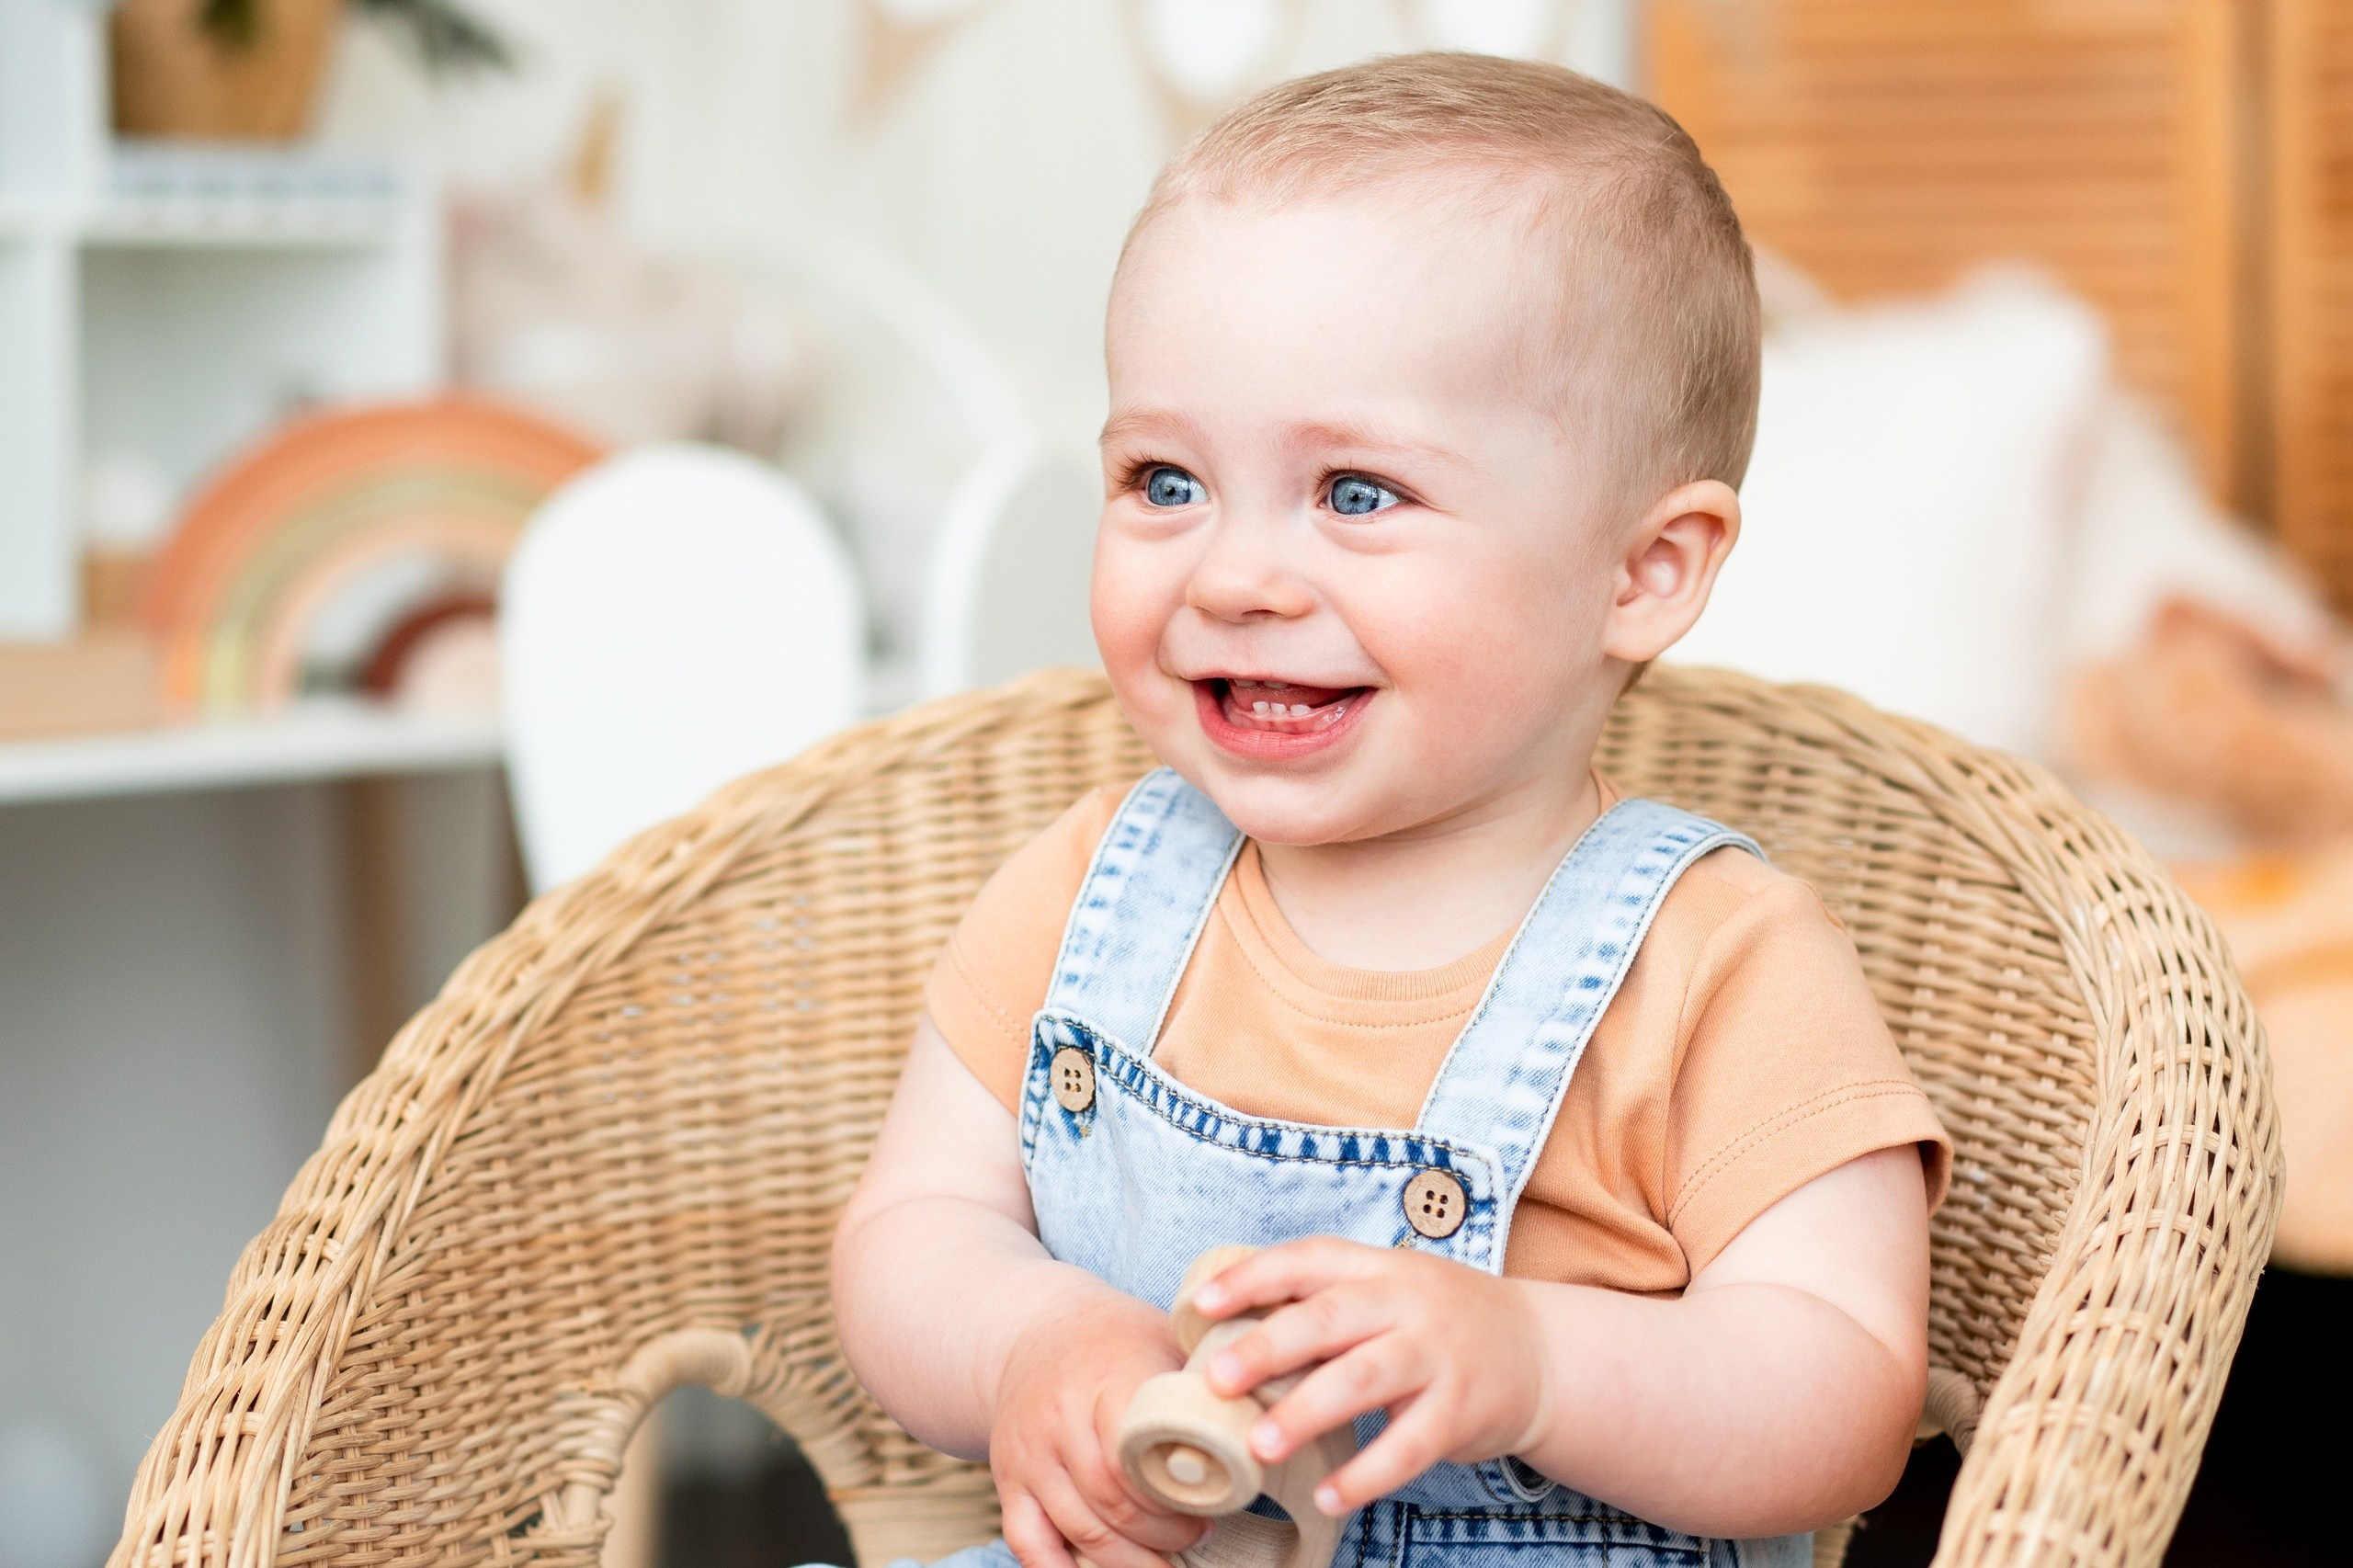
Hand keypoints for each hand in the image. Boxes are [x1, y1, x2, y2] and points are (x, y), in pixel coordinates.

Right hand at [991, 1294, 1209, 1567]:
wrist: (1032, 1327)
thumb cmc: (1117, 1339)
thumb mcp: (1164, 1339)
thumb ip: (1203, 1385)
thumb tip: (1265, 1433)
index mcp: (1106, 1377)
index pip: (1141, 1454)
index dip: (1180, 1496)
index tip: (1216, 1507)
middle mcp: (1059, 1417)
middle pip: (1114, 1503)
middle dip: (1165, 1535)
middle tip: (1201, 1536)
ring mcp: (1028, 1453)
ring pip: (1081, 1530)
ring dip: (1131, 1561)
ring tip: (1168, 1562)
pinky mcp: (1008, 1479)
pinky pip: (1030, 1543)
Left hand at [1190, 1237, 1549, 1514]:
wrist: (1540, 1353)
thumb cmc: (1437, 1323)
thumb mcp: (1389, 1293)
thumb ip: (1325, 1306)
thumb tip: (1228, 1333)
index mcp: (1379, 1267)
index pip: (1308, 1259)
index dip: (1252, 1277)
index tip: (1199, 1305)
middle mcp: (1409, 1302)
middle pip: (1330, 1317)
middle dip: (1267, 1346)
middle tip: (1215, 1379)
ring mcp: (1439, 1355)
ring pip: (1364, 1378)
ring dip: (1307, 1411)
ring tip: (1259, 1445)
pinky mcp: (1462, 1409)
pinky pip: (1408, 1445)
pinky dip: (1366, 1475)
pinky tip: (1328, 1496)